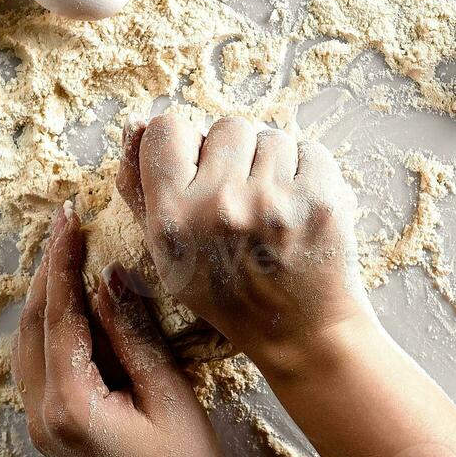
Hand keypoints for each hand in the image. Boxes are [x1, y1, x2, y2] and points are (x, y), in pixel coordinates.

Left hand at [12, 204, 223, 456]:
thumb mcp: (170, 398)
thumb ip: (136, 336)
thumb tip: (111, 276)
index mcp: (71, 405)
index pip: (59, 315)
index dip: (63, 261)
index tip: (71, 217)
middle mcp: (42, 412)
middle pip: (32, 323)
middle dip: (48, 269)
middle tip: (66, 221)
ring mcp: (40, 421)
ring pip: (28, 340)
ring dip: (46, 293)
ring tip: (68, 250)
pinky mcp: (49, 424)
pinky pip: (37, 360)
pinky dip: (50, 322)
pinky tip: (71, 300)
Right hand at [115, 111, 370, 375]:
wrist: (299, 332)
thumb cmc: (227, 290)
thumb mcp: (165, 252)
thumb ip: (139, 187)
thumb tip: (134, 124)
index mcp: (174, 217)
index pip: (167, 129)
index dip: (186, 145)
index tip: (200, 170)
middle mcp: (220, 205)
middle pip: (226, 127)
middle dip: (235, 156)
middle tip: (242, 200)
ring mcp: (274, 200)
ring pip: (271, 137)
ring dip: (273, 165)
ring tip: (272, 208)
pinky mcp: (320, 198)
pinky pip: (309, 149)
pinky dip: (308, 172)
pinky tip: (299, 209)